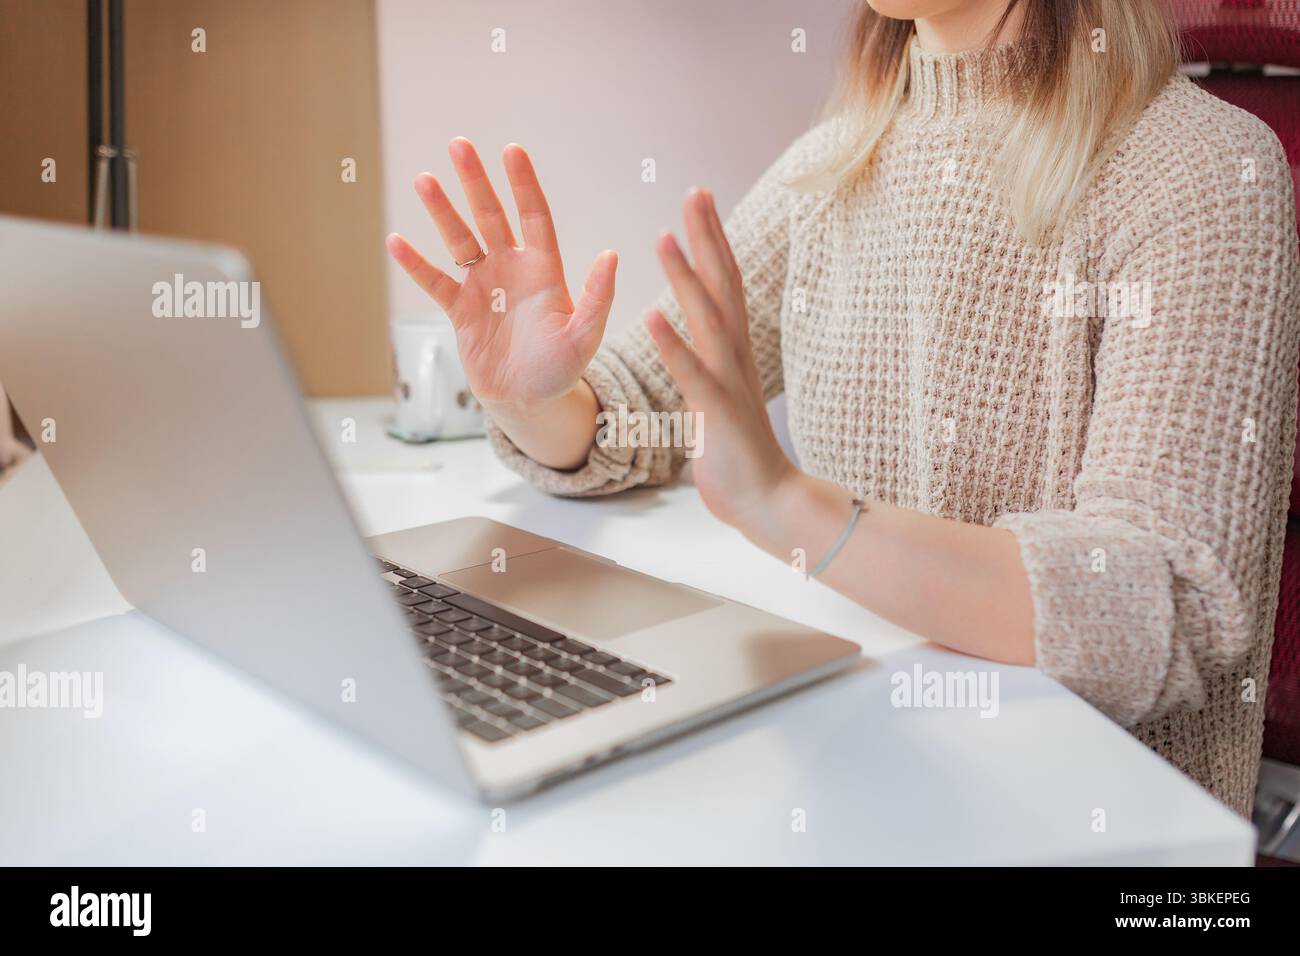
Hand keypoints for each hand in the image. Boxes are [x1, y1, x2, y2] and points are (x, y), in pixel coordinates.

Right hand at [385, 139, 616, 418]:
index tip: (512, 151)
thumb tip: (611, 256)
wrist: (528, 401)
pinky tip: (396, 241)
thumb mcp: (584, 337)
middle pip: (491, 216)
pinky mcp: (461, 310)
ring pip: (460, 240)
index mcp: (544, 271)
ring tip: (424, 180)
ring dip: (442, 211)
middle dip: (476, 182)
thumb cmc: (561, 370)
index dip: (523, 185)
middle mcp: (512, 270)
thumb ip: (597, 298)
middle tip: (459, 145)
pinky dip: (416, 264)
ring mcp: (483, 287)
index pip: (534, 216)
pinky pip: (436, 282)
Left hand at [646, 188, 798, 530]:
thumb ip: (706, 368)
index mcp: (732, 351)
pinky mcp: (716, 411)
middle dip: (707, 236)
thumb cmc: (738, 452)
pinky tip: (651, 317)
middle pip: (723, 284)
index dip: (712, 240)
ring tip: (664, 237)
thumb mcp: (717, 398)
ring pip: (708, 318)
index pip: (725, 283)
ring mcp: (728, 381)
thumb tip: (691, 348)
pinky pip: (692, 373)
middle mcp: (735, 357)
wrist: (766, 500)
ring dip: (685, 277)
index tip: (699, 199)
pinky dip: (672, 345)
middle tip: (695, 191)